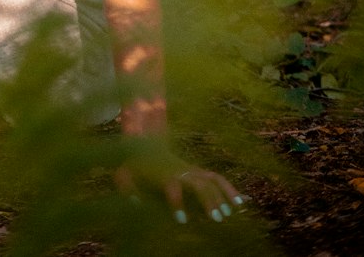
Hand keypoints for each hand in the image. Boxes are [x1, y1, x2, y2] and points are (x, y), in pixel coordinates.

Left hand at [117, 143, 245, 223]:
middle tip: (217, 219)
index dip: (177, 202)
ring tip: (231, 213)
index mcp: (161, 173)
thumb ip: (126, 188)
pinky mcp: (197, 171)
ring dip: (222, 195)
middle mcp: (180, 171)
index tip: (181, 219)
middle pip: (197, 183)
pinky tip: (240, 203)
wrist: (144, 143)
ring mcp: (191, 170)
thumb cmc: (133, 165)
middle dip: (208, 200)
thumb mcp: (123, 174)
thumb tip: (134, 202)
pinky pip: (216, 178)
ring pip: (210, 179)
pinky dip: (229, 188)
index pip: (172, 186)